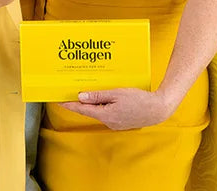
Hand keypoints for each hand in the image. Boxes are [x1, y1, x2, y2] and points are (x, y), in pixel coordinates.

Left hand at [58, 87, 176, 130]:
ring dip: (94, 103)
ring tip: (89, 93)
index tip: (58, 101)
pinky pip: (108, 112)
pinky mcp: (122, 121)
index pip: (82, 110)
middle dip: (81, 102)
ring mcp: (115, 123)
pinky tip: (106, 98)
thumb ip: (98, 96)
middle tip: (71, 93)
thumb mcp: (117, 94)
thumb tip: (81, 96)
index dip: (70, 105)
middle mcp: (108, 122)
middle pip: (90, 111)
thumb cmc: (140, 100)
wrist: (158, 109)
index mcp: (105, 115)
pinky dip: (104, 106)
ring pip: (100, 112)